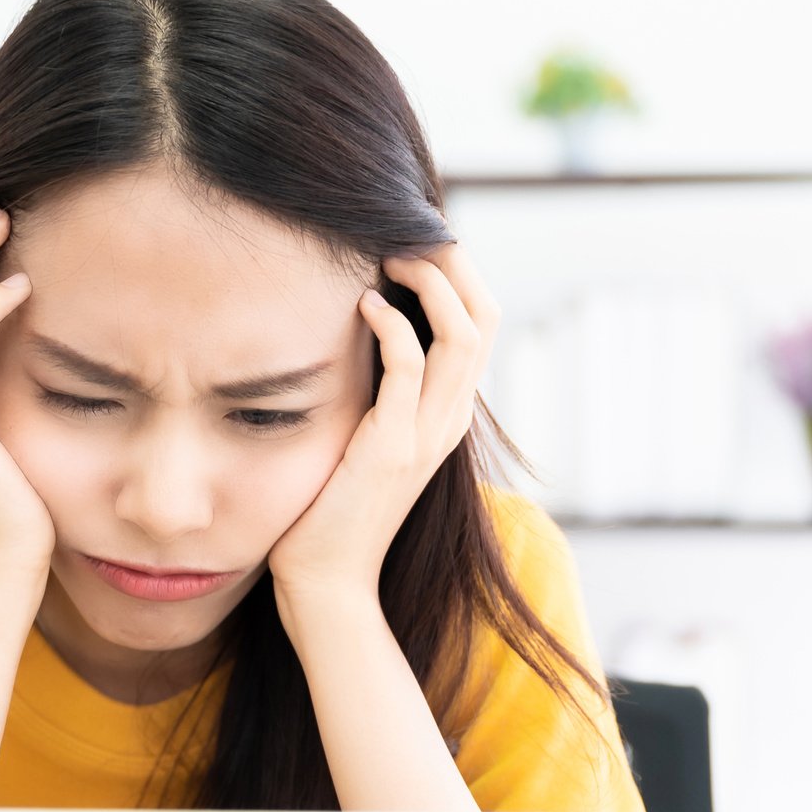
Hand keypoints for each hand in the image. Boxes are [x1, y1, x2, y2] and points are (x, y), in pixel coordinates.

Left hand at [267, 242, 500, 606]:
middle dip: (454, 263)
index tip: (414, 239)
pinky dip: (390, 324)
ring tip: (391, 254)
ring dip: (431, 282)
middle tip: (410, 229)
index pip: (480, 324)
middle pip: (485, 316)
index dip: (457, 274)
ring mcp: (427, 435)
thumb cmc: (328, 509)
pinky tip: (362, 304)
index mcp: (447, 414)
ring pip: (464, 334)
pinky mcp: (392, 447)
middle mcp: (449, 420)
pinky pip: (410, 366)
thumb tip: (351, 332)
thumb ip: (372, 392)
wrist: (325, 582)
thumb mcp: (361, 436)